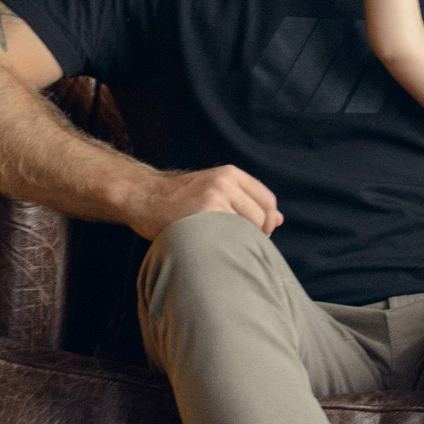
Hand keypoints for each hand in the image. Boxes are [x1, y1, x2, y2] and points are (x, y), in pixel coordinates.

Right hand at [122, 163, 284, 239]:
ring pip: (247, 229)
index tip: (257, 235)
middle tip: (239, 246)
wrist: (142, 196)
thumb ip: (245, 201)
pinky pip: (228, 236)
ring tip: (223, 247)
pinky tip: (213, 249)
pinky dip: (226, 247)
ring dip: (240, 242)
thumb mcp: (215, 190)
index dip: (268, 222)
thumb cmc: (179, 200)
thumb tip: (280, 220)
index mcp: (231, 174)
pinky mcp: (202, 215)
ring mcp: (213, 198)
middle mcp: (225, 182)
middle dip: (257, 235)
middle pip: (262, 216)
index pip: (268, 200)